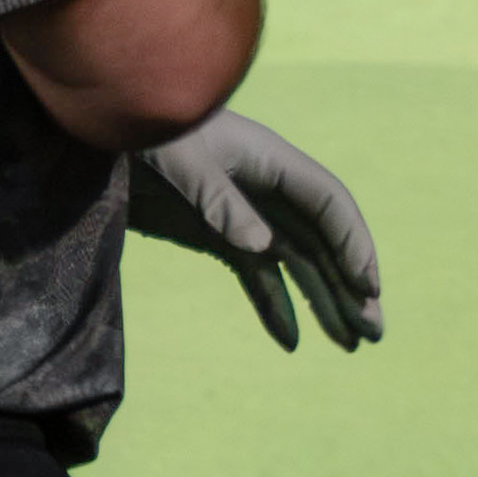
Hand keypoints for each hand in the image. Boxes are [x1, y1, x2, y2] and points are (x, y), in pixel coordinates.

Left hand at [128, 109, 384, 352]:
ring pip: (298, 262)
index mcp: (270, 160)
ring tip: (351, 344)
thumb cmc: (145, 134)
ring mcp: (245, 214)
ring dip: (325, 302)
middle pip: (323, 240)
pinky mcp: (217, 235)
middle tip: (374, 333)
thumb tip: (263, 247)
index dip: (353, 243)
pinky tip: (290, 342)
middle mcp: (268, 188)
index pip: (328, 203)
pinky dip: (274, 306)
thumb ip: (220, 202)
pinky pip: (257, 275)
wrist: (103, 132)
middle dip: (351, 285)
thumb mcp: (179, 161)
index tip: (369, 288)